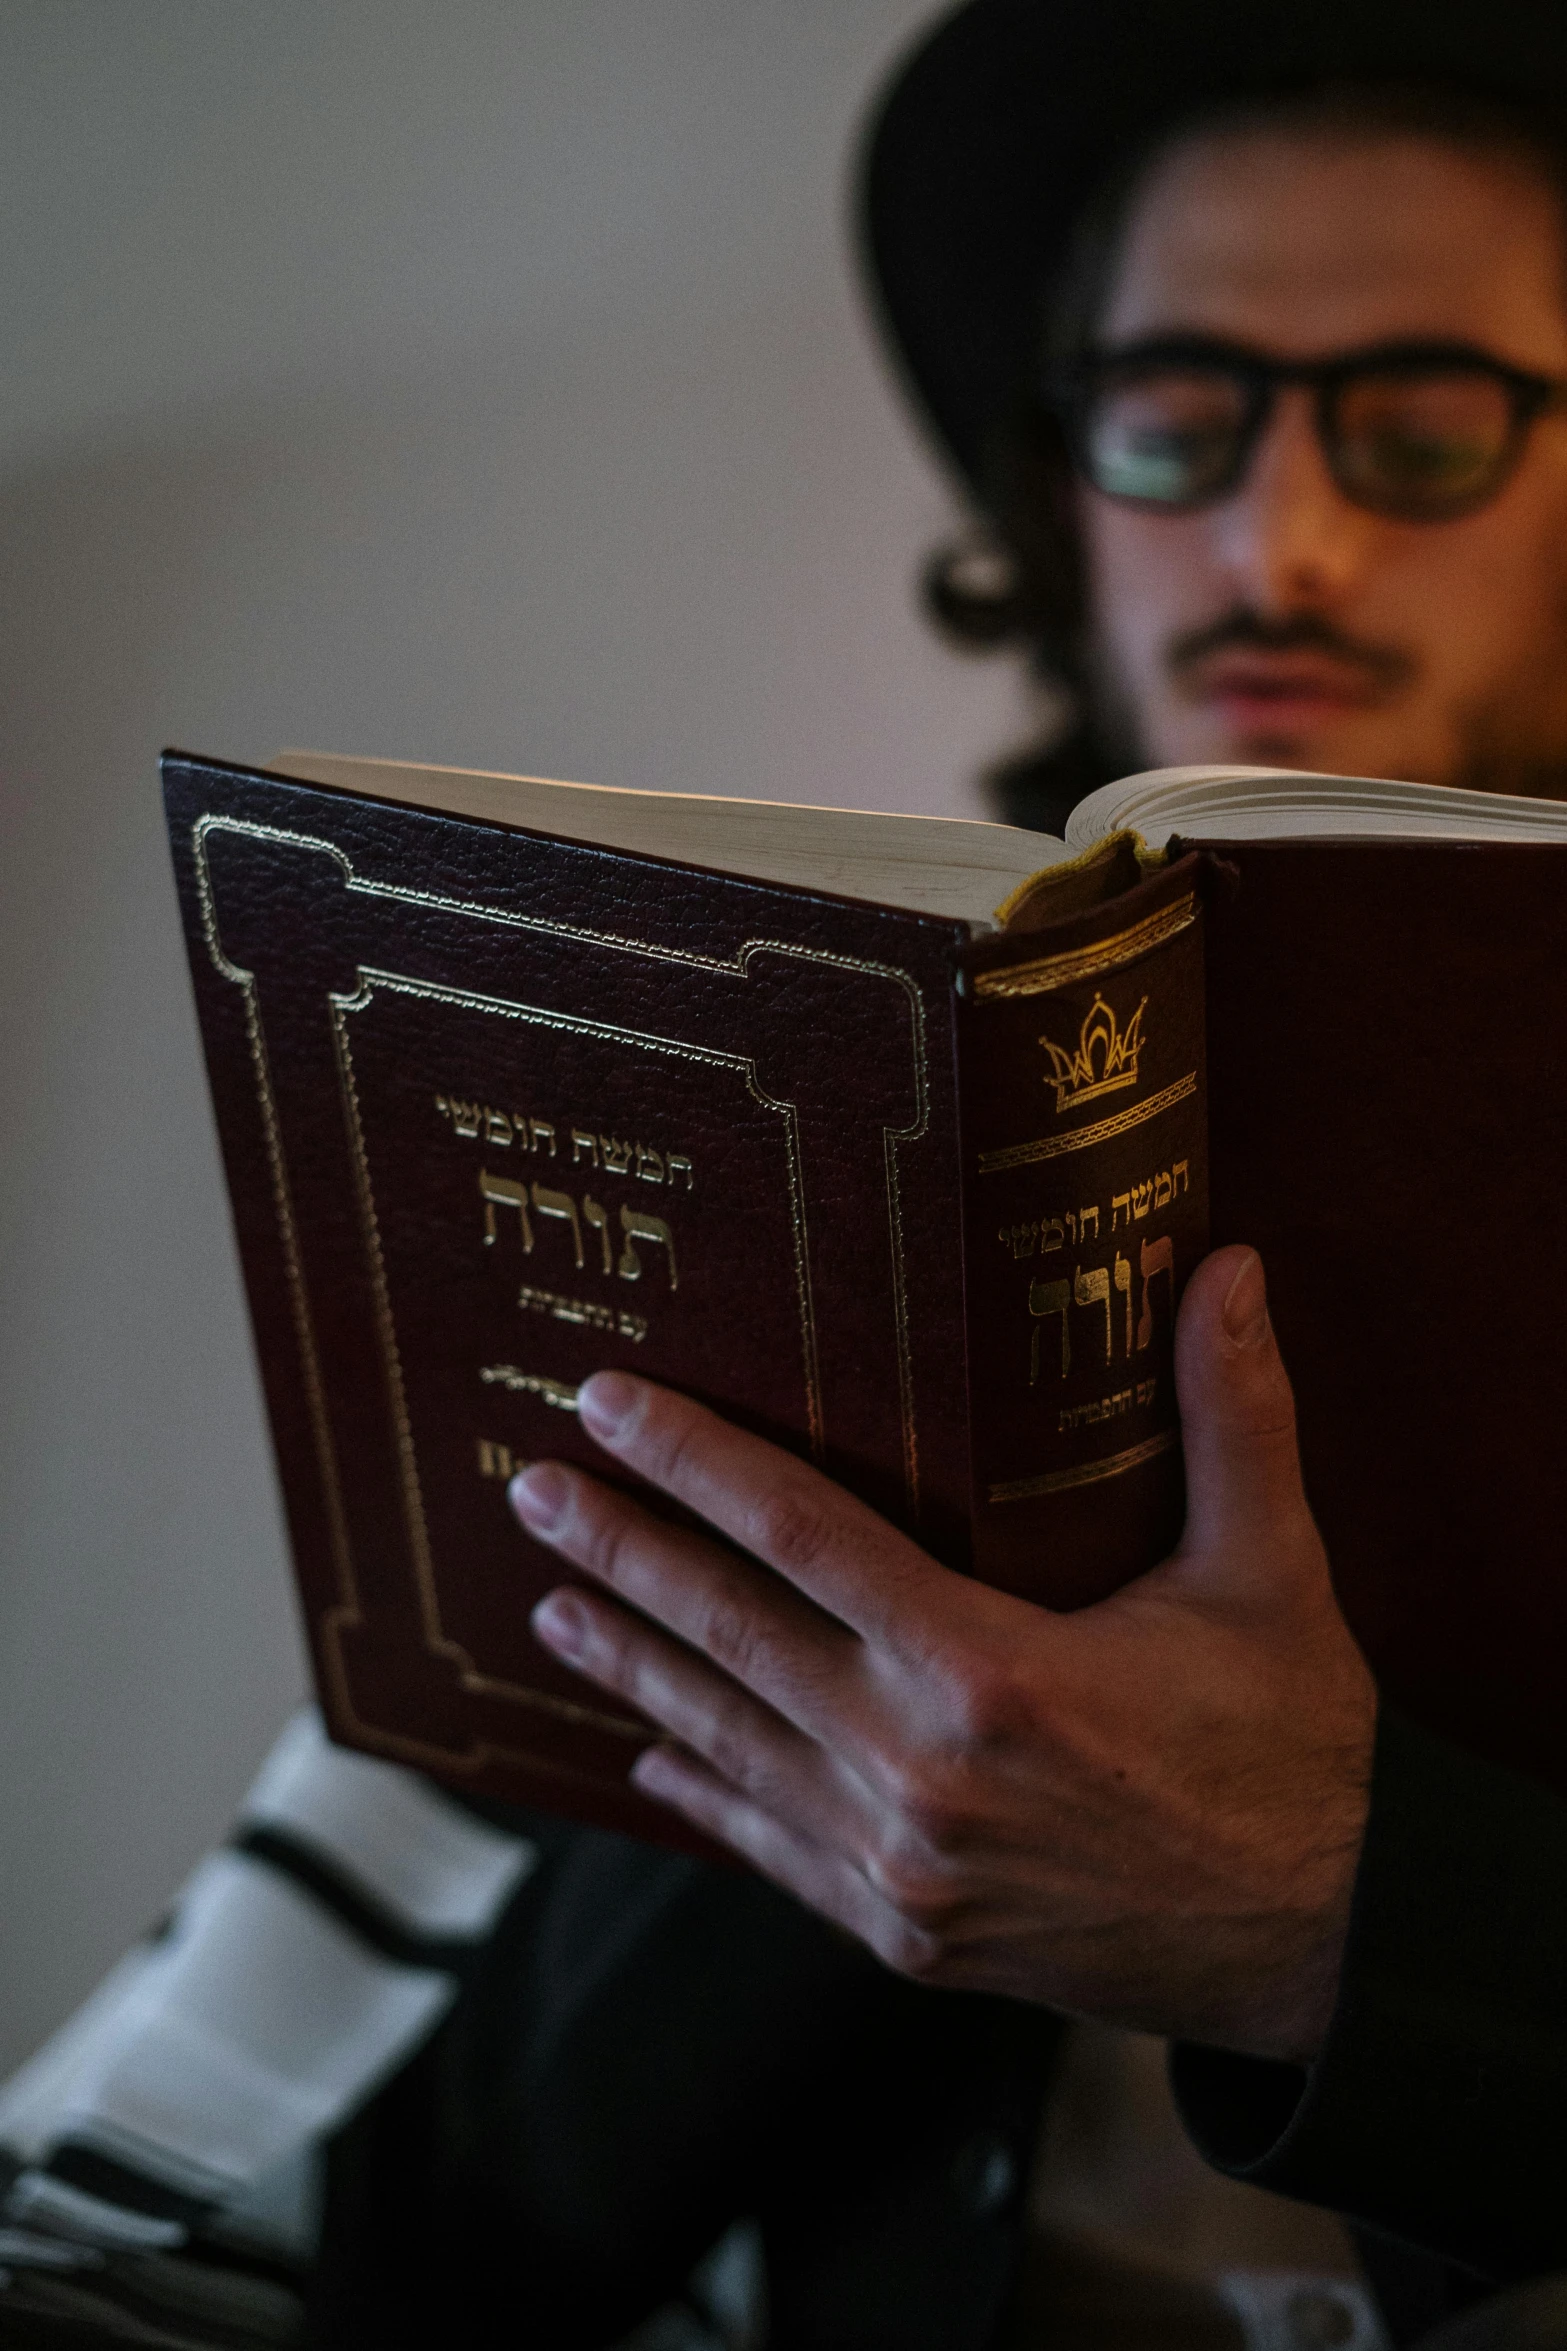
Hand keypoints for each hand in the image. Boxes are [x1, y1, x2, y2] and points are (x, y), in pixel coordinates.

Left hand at [509, 1245, 1375, 2062]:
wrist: (1323, 1946)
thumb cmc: (1293, 1751)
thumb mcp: (1270, 1571)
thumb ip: (1234, 1414)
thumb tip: (1228, 1265)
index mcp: (990, 1669)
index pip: (800, 1533)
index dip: (692, 1458)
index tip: (606, 1402)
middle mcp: (918, 1772)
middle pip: (730, 1635)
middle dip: (621, 1554)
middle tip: (531, 1490)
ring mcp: (901, 1868)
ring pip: (731, 1745)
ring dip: (633, 1669)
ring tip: (552, 1610)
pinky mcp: (908, 1938)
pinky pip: (773, 1853)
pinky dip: (704, 1799)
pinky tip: (647, 1762)